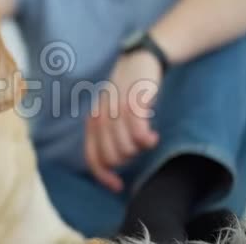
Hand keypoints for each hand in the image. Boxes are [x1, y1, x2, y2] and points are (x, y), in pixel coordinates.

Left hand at [85, 51, 161, 191]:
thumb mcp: (112, 110)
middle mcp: (101, 116)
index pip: (92, 157)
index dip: (103, 176)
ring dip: (139, 149)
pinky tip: (153, 136)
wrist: (142, 58)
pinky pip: (138, 133)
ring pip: (125, 147)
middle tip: (138, 148)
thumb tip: (112, 163)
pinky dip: (146, 140)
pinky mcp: (135, 101)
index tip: (118, 186)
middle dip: (127, 159)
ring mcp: (117, 109)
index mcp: (93, 120)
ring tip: (147, 139)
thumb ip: (108, 133)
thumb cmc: (129, 89)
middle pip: (111, 157)